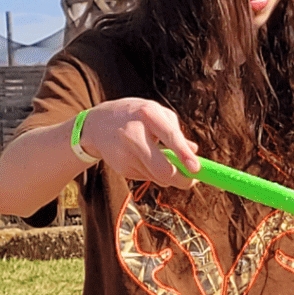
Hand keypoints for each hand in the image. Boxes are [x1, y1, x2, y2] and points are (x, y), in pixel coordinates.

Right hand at [77, 97, 199, 187]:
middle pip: (163, 169)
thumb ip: (176, 131)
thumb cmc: (135, 116)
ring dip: (166, 174)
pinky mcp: (121, 168)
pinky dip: (151, 172)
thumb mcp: (156, 114)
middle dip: (181, 180)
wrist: (97, 124)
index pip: (170, 137)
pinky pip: (147, 178)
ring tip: (158, 157)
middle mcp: (135, 134)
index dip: (184, 155)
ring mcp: (126, 153)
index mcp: (149, 115)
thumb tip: (194, 151)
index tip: (196, 169)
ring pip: (157, 177)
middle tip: (191, 180)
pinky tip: (141, 158)